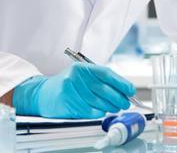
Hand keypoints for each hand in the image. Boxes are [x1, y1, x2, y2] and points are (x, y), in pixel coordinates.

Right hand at [13, 63, 135, 118]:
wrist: (43, 93)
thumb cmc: (69, 84)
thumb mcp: (83, 75)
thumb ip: (102, 80)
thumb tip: (124, 89)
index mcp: (82, 67)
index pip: (106, 74)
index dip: (121, 83)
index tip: (131, 90)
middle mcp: (75, 77)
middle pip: (103, 89)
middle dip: (118, 97)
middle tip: (125, 103)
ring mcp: (69, 90)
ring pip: (97, 101)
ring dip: (110, 106)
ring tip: (115, 107)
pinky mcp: (66, 103)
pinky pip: (87, 110)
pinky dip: (98, 112)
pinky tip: (102, 111)